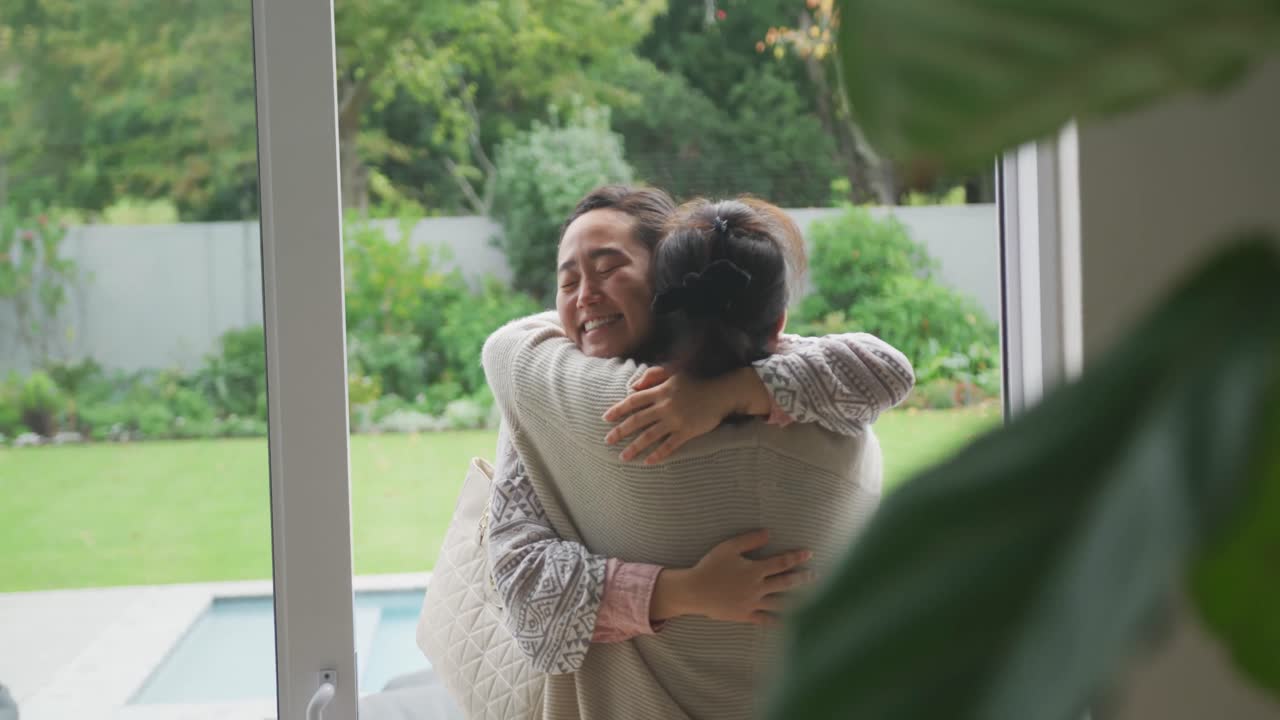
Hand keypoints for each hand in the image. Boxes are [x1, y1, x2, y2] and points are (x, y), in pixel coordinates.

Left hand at [603, 367, 744, 463]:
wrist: (722, 392)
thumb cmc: (697, 381)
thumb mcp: (674, 371)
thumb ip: (652, 376)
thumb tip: (632, 387)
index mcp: (660, 391)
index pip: (633, 401)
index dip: (618, 410)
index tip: (606, 418)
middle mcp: (665, 406)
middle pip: (637, 420)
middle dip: (620, 431)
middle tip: (607, 441)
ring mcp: (676, 420)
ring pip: (650, 435)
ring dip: (634, 447)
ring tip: (623, 457)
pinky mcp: (687, 432)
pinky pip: (669, 445)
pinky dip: (658, 454)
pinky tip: (647, 462)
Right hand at [652, 530, 814, 624]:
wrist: (694, 591)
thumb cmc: (710, 566)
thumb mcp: (728, 547)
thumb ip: (749, 540)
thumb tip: (769, 533)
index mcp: (754, 570)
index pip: (781, 562)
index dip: (796, 558)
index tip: (809, 554)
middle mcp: (757, 587)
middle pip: (786, 583)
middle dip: (803, 579)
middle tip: (815, 576)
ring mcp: (752, 603)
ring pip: (780, 603)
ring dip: (797, 601)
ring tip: (811, 600)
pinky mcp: (745, 615)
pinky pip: (766, 619)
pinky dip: (778, 621)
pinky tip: (790, 622)